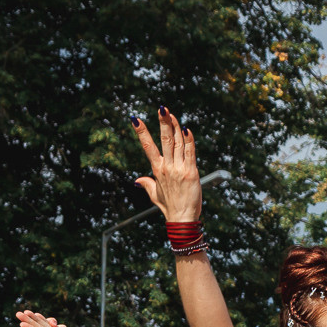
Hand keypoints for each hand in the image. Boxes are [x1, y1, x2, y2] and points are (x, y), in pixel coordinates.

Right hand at [133, 108, 202, 224]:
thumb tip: (137, 180)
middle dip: (163, 122)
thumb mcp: (154, 194)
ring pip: (177, 143)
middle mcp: (167, 167)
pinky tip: (187, 129)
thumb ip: (146, 184)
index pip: (148, 147)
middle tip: (162, 108)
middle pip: (165, 140)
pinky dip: (189, 140)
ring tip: (172, 114)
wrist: (182, 219)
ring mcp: (179, 169)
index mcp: (157, 170)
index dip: (142, 132)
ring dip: (175, 126)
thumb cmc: (169, 206)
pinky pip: (190, 152)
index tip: (135, 119)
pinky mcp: (191, 172)